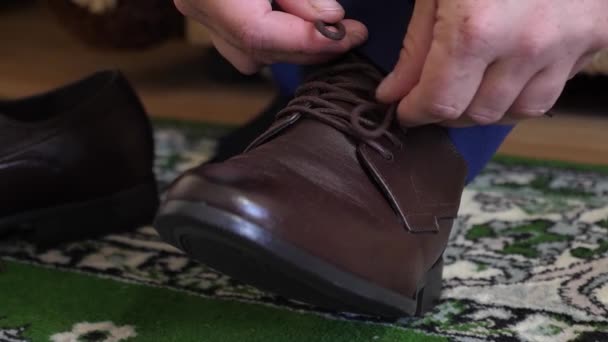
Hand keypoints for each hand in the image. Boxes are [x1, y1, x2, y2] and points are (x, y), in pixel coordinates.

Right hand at [175, 0, 367, 73]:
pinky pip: (242, 43)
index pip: (258, 34)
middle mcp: (198, 5)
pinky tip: (298, 22)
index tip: (350, 36)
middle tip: (351, 34)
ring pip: (251, 54)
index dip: (307, 41)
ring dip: (293, 47)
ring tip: (327, 28)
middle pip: (258, 49)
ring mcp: (200, 12)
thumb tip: (330, 19)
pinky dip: (275, 39)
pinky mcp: (208, 11)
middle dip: (309, 47)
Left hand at [377, 0, 607, 126]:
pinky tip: (509, 69)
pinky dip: (526, 88)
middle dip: (447, 110)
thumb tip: (396, 91)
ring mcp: (568, 43)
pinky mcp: (596, 37)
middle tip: (432, 94)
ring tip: (470, 85)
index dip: (415, 112)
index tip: (404, 109)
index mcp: (478, 27)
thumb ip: (416, 45)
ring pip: (520, 109)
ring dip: (488, 106)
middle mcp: (527, 44)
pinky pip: (555, 86)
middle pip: (478, 113)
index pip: (441, 102)